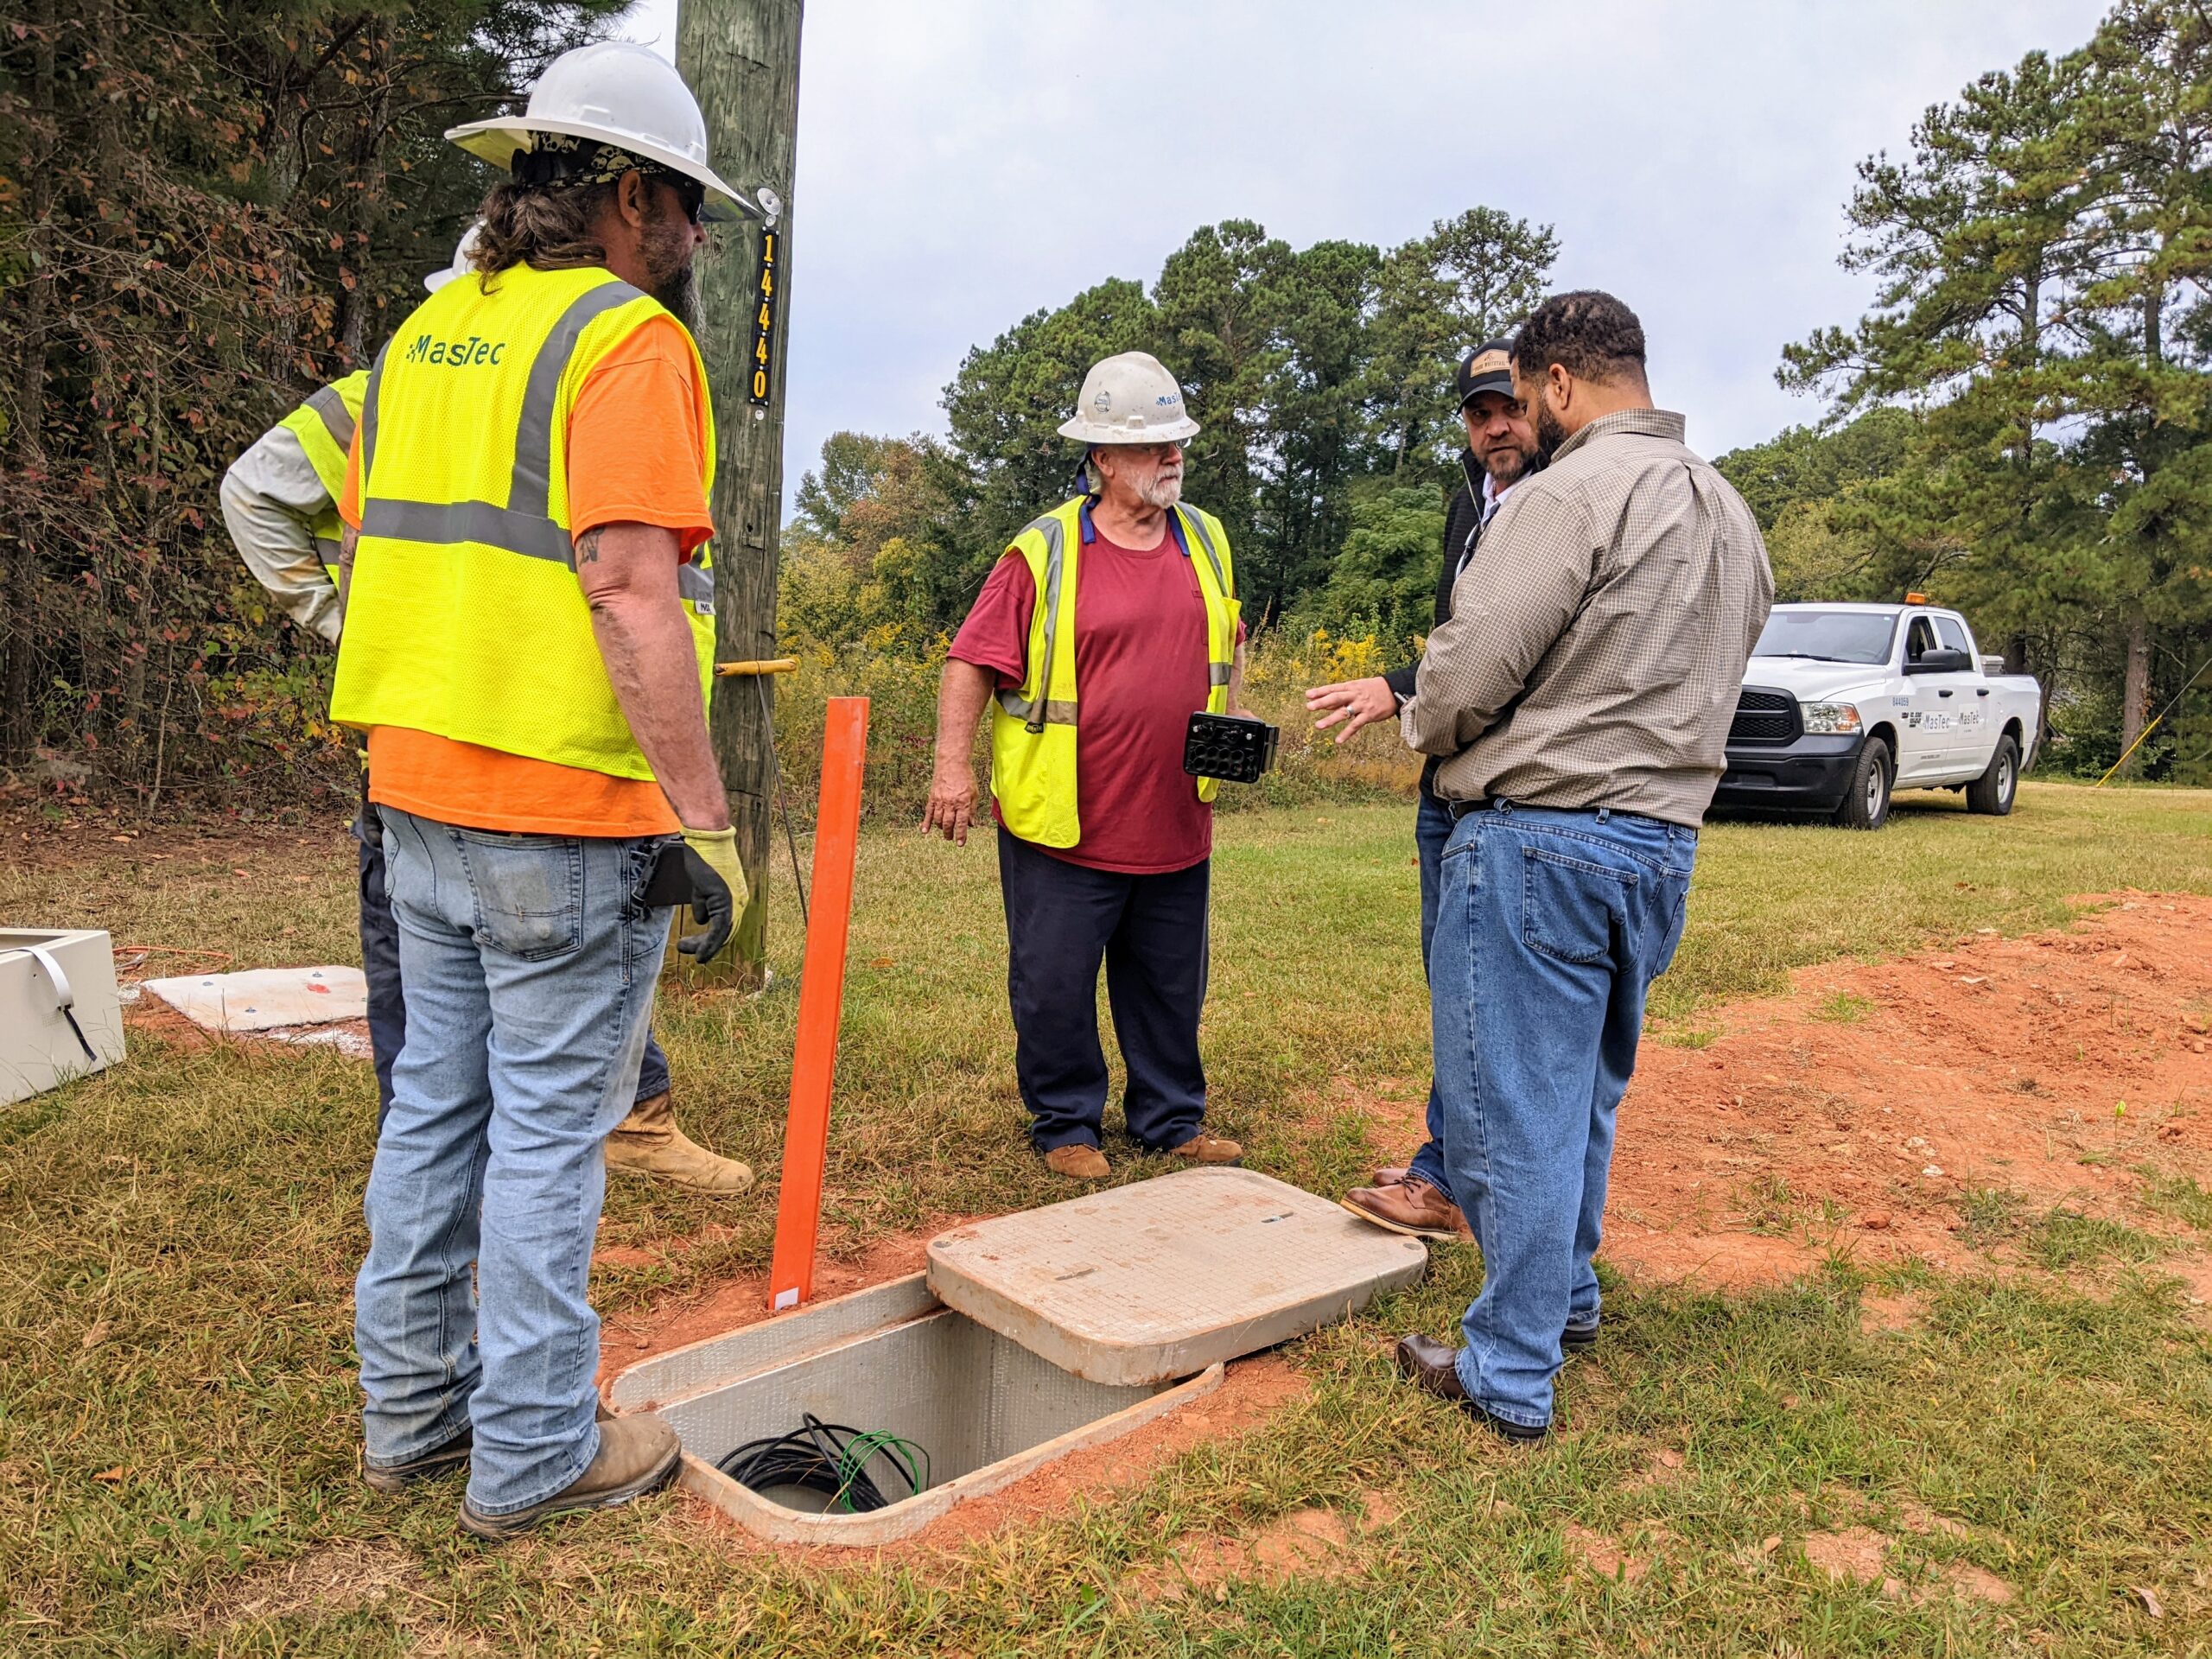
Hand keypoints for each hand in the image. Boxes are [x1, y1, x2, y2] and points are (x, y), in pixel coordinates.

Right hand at [676, 825, 748, 959]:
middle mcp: (738, 902)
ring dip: (707, 949)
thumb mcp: (701, 887)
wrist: (703, 840)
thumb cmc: (702, 858)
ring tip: (695, 957)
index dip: (711, 940)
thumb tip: (701, 921)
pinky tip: (700, 953)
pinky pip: (720, 928)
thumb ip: (703, 903)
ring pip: (724, 934)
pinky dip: (710, 943)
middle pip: (726, 933)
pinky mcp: (724, 899)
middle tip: (693, 953)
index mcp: (733, 898)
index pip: (725, 926)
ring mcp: (733, 901)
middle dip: (708, 947)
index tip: (696, 947)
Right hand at [922, 763, 977, 845]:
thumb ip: (973, 809)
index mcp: (963, 802)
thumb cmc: (965, 777)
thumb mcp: (974, 793)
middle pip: (948, 823)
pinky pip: (928, 812)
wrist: (952, 763)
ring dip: (940, 828)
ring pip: (938, 819)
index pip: (961, 823)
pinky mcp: (932, 797)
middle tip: (951, 838)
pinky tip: (924, 831)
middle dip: (949, 834)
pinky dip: (926, 822)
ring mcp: (940, 800)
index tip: (960, 844)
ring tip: (944, 833)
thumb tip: (972, 824)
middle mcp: (951, 803)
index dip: (961, 835)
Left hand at [1304, 676, 1397, 743]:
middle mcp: (1355, 695)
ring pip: (1344, 712)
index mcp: (1351, 686)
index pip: (1333, 688)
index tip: (1307, 695)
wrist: (1395, 690)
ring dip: (1330, 719)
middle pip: (1336, 698)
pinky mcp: (1369, 715)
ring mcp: (1362, 705)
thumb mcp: (1358, 688)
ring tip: (1318, 726)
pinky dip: (1347, 733)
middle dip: (1322, 702)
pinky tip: (1338, 740)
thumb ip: (1341, 697)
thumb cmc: (1374, 689)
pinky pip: (1356, 725)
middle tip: (1308, 707)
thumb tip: (1324, 704)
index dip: (1320, 691)